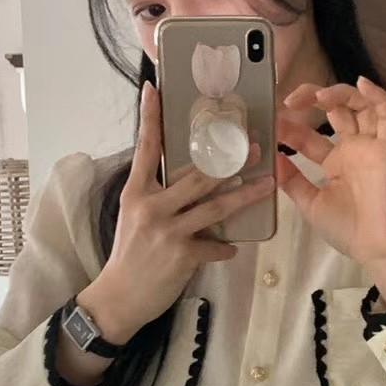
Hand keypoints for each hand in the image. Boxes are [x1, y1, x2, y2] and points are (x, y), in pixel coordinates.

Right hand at [98, 80, 275, 331]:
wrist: (118, 297)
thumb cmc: (129, 256)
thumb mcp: (133, 218)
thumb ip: (156, 197)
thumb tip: (186, 182)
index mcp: (136, 192)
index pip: (145, 148)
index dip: (150, 118)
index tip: (154, 89)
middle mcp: (151, 206)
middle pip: (196, 175)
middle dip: (228, 160)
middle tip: (252, 145)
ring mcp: (167, 230)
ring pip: (214, 206)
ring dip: (245, 196)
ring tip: (267, 184)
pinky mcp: (182, 255)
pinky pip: (214, 246)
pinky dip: (224, 248)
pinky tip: (232, 249)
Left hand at [274, 76, 385, 268]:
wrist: (373, 246)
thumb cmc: (345, 229)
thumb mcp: (309, 202)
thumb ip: (291, 179)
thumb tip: (271, 155)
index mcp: (333, 162)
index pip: (308, 136)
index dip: (290, 127)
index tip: (271, 121)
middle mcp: (351, 149)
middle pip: (334, 111)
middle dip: (311, 100)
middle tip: (290, 101)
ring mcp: (369, 146)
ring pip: (359, 106)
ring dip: (339, 94)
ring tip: (318, 97)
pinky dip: (377, 96)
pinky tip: (362, 83)